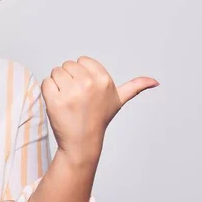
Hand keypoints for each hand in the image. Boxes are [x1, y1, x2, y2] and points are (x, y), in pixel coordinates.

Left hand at [41, 56, 158, 161]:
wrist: (83, 141)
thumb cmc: (99, 118)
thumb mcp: (119, 100)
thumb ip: (135, 87)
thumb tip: (155, 81)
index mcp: (104, 79)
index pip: (82, 60)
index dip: (81, 74)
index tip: (86, 90)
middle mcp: (88, 83)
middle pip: (67, 65)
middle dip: (69, 78)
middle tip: (76, 97)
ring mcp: (71, 92)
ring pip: (55, 72)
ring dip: (58, 84)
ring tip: (68, 100)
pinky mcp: (55, 100)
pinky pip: (46, 82)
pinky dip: (49, 92)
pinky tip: (58, 104)